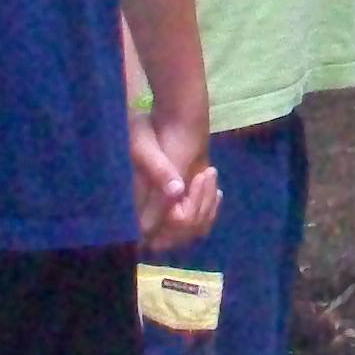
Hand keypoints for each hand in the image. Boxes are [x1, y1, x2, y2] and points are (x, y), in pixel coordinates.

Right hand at [134, 114, 218, 250]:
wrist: (173, 117)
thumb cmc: (152, 130)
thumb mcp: (147, 147)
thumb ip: (158, 173)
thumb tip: (175, 193)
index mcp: (139, 202)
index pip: (151, 235)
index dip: (171, 225)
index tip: (183, 196)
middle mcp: (153, 210)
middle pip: (177, 237)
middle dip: (196, 211)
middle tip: (202, 176)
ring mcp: (171, 208)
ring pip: (193, 230)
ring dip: (206, 207)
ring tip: (207, 174)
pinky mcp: (186, 201)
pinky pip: (201, 220)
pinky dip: (212, 208)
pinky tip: (216, 190)